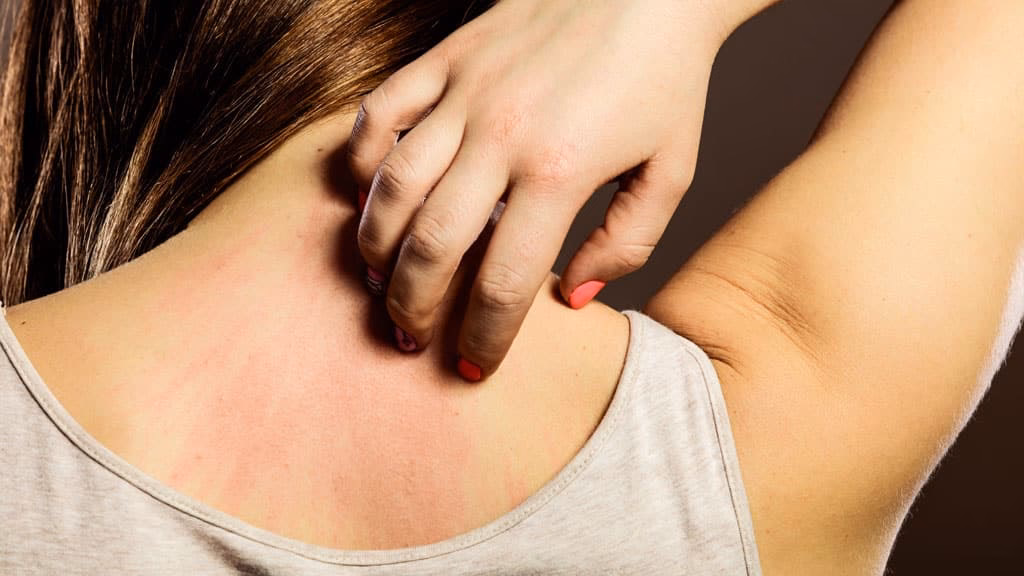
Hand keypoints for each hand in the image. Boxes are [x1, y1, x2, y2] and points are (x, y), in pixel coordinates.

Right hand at [348, 0, 730, 380]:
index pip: (503, 283)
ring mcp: (464, 92)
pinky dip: (360, 160)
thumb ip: (627, 244)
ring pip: (390, 185)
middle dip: (412, 307)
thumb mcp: (671, 171)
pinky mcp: (446, 58)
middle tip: (409, 337)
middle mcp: (501, 135)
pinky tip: (366, 195)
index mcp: (561, 171)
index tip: (472, 368)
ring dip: (375, 246)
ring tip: (380, 281)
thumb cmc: (665, 80)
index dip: (482, 339)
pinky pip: (379, 114)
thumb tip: (571, 300)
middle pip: (430, 246)